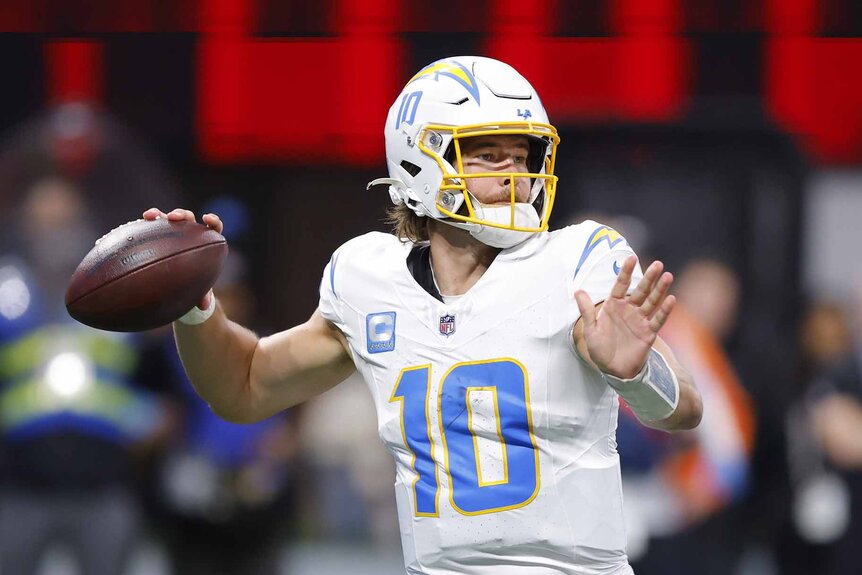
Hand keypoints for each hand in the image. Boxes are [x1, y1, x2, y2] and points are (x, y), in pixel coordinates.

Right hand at [143, 207, 223, 308]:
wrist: (180, 284)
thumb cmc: (194, 284)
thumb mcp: (199, 290)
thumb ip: (204, 294)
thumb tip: (205, 306)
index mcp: (206, 242)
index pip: (214, 227)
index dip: (213, 221)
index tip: (207, 219)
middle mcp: (189, 233)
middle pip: (188, 218)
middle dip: (181, 214)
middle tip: (174, 218)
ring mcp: (172, 232)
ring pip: (167, 218)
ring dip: (159, 215)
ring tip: (149, 216)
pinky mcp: (157, 235)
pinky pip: (149, 228)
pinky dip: (142, 227)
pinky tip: (134, 227)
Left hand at [574, 255, 675, 378]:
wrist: (613, 370)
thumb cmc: (600, 349)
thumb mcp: (591, 330)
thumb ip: (587, 311)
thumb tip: (578, 291)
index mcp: (614, 306)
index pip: (620, 285)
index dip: (625, 272)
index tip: (632, 257)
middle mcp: (629, 310)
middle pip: (641, 290)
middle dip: (649, 278)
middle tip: (658, 264)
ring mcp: (640, 320)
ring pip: (652, 302)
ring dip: (660, 290)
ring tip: (668, 276)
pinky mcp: (649, 333)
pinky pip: (658, 319)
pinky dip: (664, 310)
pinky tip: (671, 299)